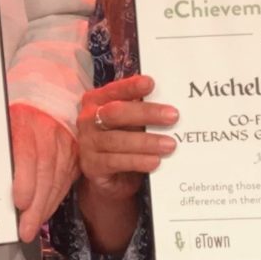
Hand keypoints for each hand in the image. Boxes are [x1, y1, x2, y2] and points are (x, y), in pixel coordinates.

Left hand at [10, 104, 77, 241]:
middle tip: (26, 230)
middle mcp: (49, 129)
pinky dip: (56, 197)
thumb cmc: (16, 105)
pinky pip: (67, 178)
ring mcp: (66, 139)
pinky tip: (45, 211)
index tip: (18, 203)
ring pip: (58, 178)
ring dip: (46, 206)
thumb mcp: (2, 115)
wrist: (47, 85)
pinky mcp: (75, 149)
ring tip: (33, 226)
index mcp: (27, 118)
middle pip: (45, 171)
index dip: (25, 180)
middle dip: (36, 205)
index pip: (28, 152)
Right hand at [75, 75, 177, 201]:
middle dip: (146, 113)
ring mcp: (88, 143)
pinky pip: (116, 162)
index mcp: (97, 101)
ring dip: (146, 142)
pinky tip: (155, 161)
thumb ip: (141, 111)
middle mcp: (89, 119)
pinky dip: (138, 161)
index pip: (114, 90)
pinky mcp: (92, 165)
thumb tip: (169, 105)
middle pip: (116, 113)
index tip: (150, 83)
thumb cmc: (122, 140)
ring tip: (169, 144)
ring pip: (117, 139)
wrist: (107, 176)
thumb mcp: (129, 123)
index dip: (131, 86)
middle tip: (173, 116)